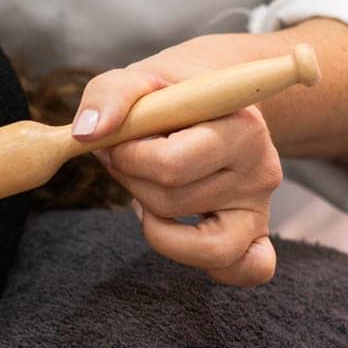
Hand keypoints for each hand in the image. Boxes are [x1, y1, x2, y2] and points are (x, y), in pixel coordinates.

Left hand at [70, 34, 284, 285]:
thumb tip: (87, 134)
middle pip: (174, 202)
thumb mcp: (135, 78)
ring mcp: (261, 205)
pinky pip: (249, 269)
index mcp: (240, 125)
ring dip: (155, 220)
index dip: (125, 157)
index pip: (169, 165)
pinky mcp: (258, 232)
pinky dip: (208, 261)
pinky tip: (176, 229)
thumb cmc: (170, 92)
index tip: (115, 137)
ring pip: (199, 244)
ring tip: (147, 188)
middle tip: (126, 157)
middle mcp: (260, 169)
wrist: (211, 98)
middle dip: (132, 181)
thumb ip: (108, 96)